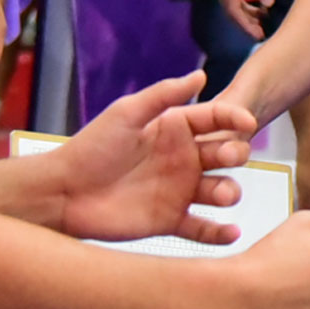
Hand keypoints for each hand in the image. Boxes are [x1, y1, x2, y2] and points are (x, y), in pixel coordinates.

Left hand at [55, 71, 257, 242]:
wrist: (63, 193)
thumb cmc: (91, 149)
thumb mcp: (126, 114)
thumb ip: (163, 95)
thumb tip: (200, 75)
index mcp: (174, 130)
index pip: (215, 120)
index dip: (234, 118)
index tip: (246, 122)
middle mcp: (183, 160)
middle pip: (225, 155)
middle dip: (235, 154)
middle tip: (229, 156)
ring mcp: (179, 191)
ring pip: (220, 191)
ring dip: (230, 192)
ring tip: (223, 196)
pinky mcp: (171, 221)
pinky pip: (203, 228)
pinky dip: (220, 233)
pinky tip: (231, 233)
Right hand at [214, 0, 274, 38]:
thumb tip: (267, 5)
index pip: (233, 8)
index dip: (245, 24)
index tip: (259, 35)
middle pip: (230, 8)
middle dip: (245, 23)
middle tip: (263, 34)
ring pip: (231, 2)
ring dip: (246, 13)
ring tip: (263, 22)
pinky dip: (244, 2)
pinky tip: (258, 6)